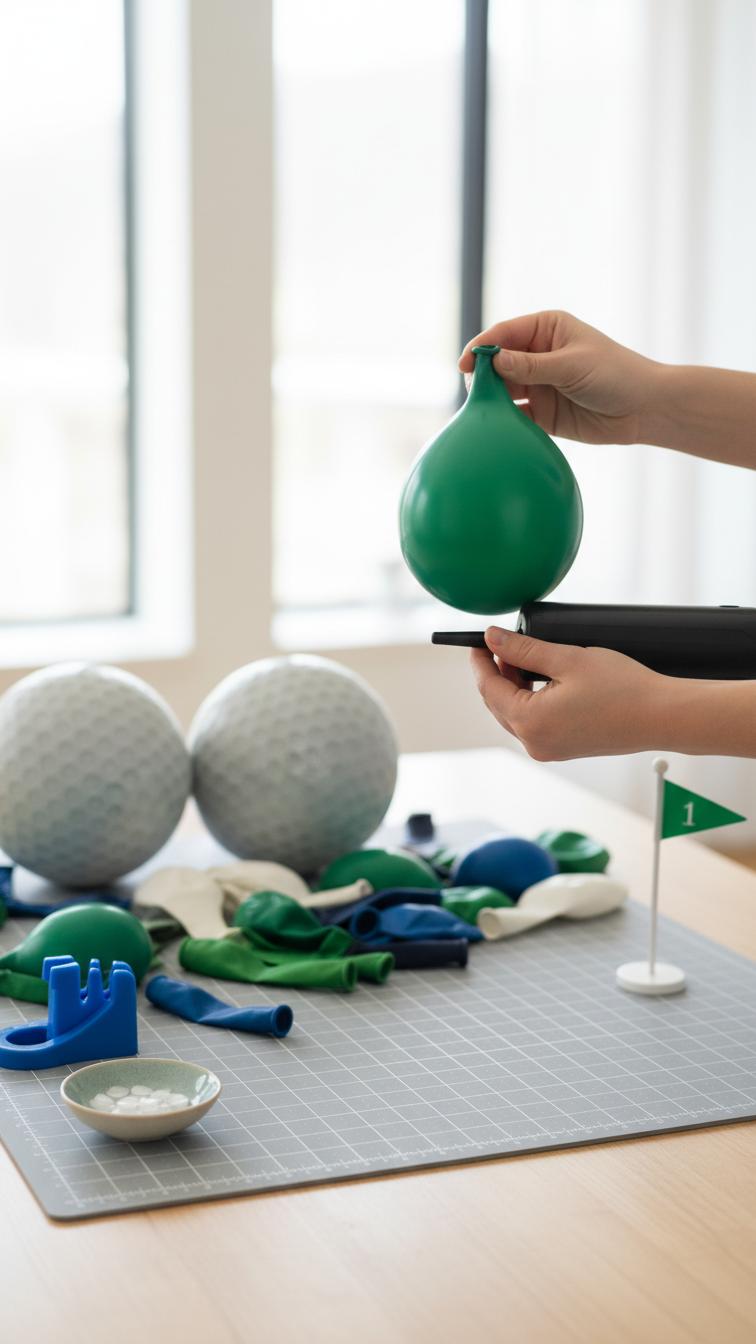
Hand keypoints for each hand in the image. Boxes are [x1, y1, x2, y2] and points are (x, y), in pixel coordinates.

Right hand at [459, 310, 661, 445]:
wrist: (644, 409)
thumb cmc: (615, 374)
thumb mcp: (572, 365)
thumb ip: (531, 366)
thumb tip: (493, 361)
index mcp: (546, 329)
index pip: (504, 334)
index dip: (482, 347)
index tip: (465, 363)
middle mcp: (538, 355)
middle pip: (497, 363)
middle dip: (482, 376)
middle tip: (473, 392)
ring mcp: (538, 385)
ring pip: (502, 390)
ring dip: (491, 400)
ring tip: (483, 412)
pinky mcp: (542, 414)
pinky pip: (515, 416)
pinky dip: (505, 422)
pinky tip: (498, 429)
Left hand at [471, 626, 672, 760]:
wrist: (662, 717)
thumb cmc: (623, 689)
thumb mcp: (568, 659)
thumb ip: (525, 649)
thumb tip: (493, 638)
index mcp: (530, 721)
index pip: (487, 688)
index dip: (480, 661)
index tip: (480, 640)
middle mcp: (534, 742)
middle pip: (498, 703)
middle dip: (497, 673)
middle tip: (505, 644)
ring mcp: (548, 749)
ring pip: (515, 714)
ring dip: (514, 686)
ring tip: (528, 658)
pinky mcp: (563, 749)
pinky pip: (534, 723)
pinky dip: (531, 701)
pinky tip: (543, 680)